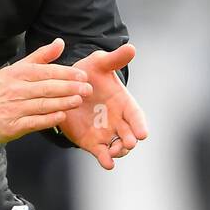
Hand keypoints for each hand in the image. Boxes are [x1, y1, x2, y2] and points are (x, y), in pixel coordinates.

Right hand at [0, 38, 92, 142]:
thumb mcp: (15, 69)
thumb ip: (40, 57)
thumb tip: (59, 43)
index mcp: (18, 74)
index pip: (46, 72)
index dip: (65, 73)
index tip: (82, 75)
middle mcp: (17, 90)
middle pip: (47, 88)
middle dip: (69, 88)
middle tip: (87, 88)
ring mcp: (15, 109)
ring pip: (43, 104)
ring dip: (63, 102)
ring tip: (79, 100)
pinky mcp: (13, 126)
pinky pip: (35, 122)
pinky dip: (49, 119)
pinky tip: (61, 116)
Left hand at [55, 43, 147, 168]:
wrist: (67, 86)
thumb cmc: (88, 73)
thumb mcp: (100, 63)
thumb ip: (114, 59)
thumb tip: (131, 47)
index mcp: (123, 102)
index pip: (136, 115)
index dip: (139, 124)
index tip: (143, 133)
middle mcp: (118, 120)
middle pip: (129, 134)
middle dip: (130, 139)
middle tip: (129, 142)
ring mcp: (106, 132)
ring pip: (117, 146)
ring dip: (118, 151)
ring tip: (114, 152)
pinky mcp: (93, 142)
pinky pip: (101, 153)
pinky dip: (106, 159)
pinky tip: (107, 163)